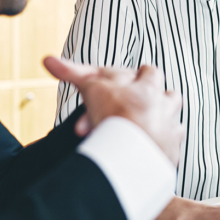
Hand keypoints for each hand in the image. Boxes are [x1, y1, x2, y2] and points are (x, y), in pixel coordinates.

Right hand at [44, 56, 183, 165]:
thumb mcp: (93, 90)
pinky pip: (169, 151)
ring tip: (133, 134)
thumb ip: (75, 73)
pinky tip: (140, 156)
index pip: (149, 72)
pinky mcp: (170, 158)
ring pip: (172, 124)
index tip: (124, 84)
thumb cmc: (117, 118)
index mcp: (151, 89)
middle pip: (169, 96)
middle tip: (127, 110)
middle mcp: (166, 109)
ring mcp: (171, 134)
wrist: (134, 159)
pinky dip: (156, 152)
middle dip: (152, 101)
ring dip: (156, 126)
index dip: (136, 76)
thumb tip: (47, 60)